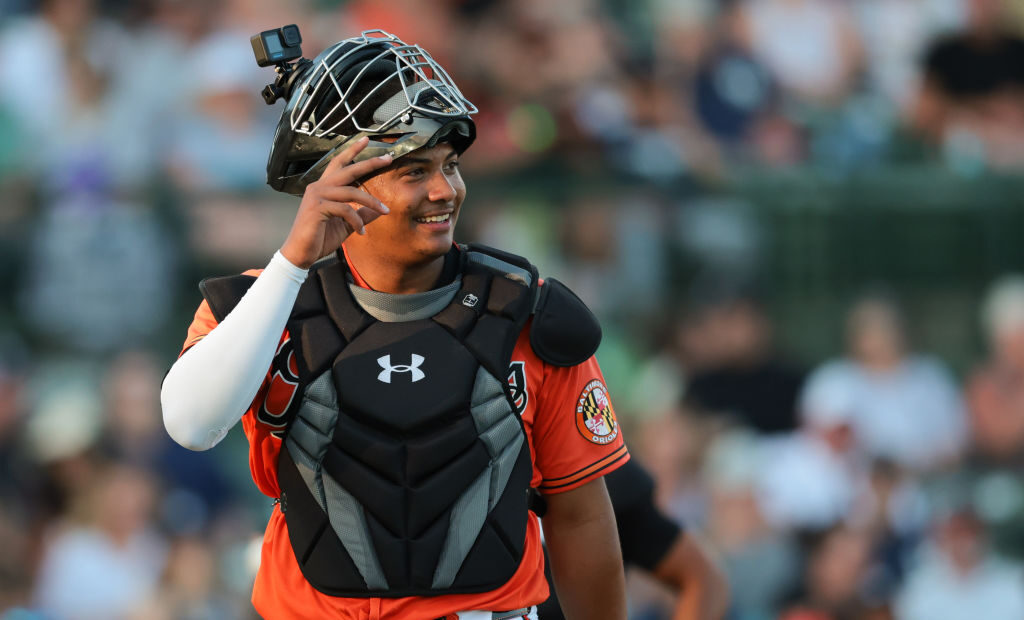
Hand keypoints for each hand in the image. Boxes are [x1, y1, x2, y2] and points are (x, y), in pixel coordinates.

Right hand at [280, 137, 392, 268]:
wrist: (301, 254)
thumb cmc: (320, 238)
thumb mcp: (346, 225)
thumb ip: (361, 215)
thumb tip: (379, 210)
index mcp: (323, 187)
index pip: (339, 164)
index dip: (352, 151)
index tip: (366, 140)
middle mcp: (319, 187)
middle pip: (348, 169)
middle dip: (369, 163)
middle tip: (388, 158)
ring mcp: (317, 196)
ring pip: (352, 191)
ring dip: (371, 201)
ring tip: (385, 211)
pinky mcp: (317, 208)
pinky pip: (345, 209)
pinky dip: (357, 221)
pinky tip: (361, 232)